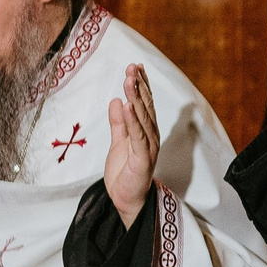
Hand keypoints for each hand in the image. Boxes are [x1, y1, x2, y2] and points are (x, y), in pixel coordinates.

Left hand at [105, 63, 160, 228]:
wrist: (127, 200)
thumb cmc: (125, 174)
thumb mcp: (117, 143)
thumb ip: (118, 123)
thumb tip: (116, 101)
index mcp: (146, 132)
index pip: (145, 104)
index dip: (141, 85)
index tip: (136, 67)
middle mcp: (151, 136)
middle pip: (145, 107)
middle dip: (139, 86)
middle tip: (132, 67)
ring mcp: (148, 147)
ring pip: (142, 118)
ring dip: (136, 97)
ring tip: (129, 80)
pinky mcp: (142, 159)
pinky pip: (137, 136)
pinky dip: (132, 120)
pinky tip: (127, 105)